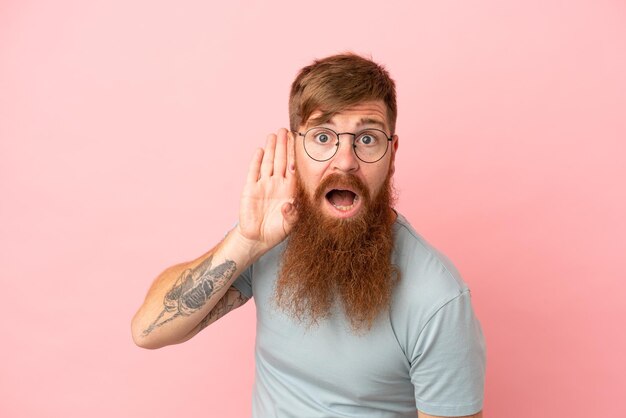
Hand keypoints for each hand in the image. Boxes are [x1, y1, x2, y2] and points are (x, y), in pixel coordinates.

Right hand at [237, 128, 296, 253]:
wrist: (257, 238)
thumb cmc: (276, 231)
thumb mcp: (289, 225)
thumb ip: (292, 215)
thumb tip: (288, 204)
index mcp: (289, 190)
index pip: (293, 168)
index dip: (295, 154)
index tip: (298, 141)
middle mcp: (276, 184)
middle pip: (281, 161)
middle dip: (283, 145)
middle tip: (285, 130)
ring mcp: (263, 185)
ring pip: (268, 163)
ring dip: (271, 149)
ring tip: (273, 135)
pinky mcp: (250, 189)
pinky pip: (253, 172)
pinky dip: (256, 161)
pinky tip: (260, 151)